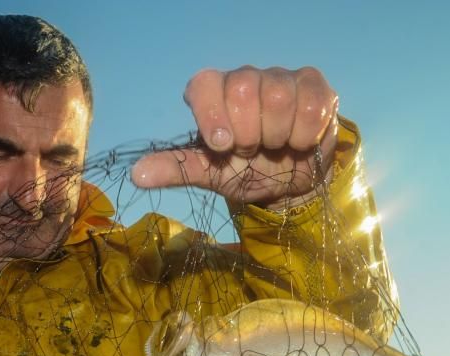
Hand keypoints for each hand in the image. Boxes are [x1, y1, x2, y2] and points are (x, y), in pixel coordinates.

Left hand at [131, 66, 338, 208]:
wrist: (288, 184)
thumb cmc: (243, 172)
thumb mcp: (208, 174)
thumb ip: (175, 169)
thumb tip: (137, 174)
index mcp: (211, 94)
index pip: (202, 84)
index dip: (211, 114)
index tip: (222, 146)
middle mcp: (243, 79)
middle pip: (242, 88)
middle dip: (248, 133)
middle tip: (250, 150)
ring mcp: (279, 78)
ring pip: (278, 95)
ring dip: (276, 136)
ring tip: (274, 147)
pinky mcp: (313, 85)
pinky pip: (311, 103)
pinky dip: (304, 133)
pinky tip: (298, 143)